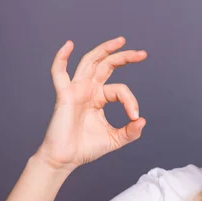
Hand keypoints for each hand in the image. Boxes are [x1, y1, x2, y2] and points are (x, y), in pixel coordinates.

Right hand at [34, 36, 146, 172]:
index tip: (135, 117)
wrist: (66, 159)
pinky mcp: (64, 95)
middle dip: (124, 57)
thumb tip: (143, 120)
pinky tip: (69, 45)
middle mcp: (88, 90)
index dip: (131, 101)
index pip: (121, 90)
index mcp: (99, 98)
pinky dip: (61, 57)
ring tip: (121, 41)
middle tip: (142, 53)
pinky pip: (59, 73)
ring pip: (90, 62)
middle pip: (106, 65)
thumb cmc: (86, 148)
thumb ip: (131, 131)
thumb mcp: (116, 139)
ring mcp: (76, 90)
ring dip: (104, 49)